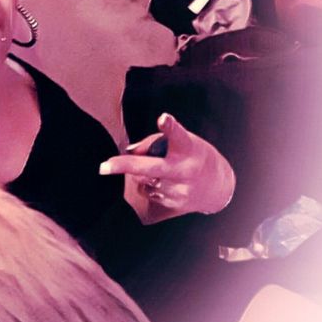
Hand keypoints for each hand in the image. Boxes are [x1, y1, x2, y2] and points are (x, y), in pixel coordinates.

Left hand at [99, 113, 234, 216]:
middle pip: (152, 168)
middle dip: (126, 167)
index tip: (163, 118)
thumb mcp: (183, 141)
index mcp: (188, 148)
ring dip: (141, 174)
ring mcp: (179, 190)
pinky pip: (149, 191)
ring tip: (160, 169)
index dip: (170, 127)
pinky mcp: (174, 203)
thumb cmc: (193, 155)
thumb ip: (155, 142)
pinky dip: (149, 185)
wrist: (217, 186)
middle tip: (103, 167)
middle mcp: (184, 170)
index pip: (178, 135)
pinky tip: (163, 182)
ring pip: (143, 180)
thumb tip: (129, 152)